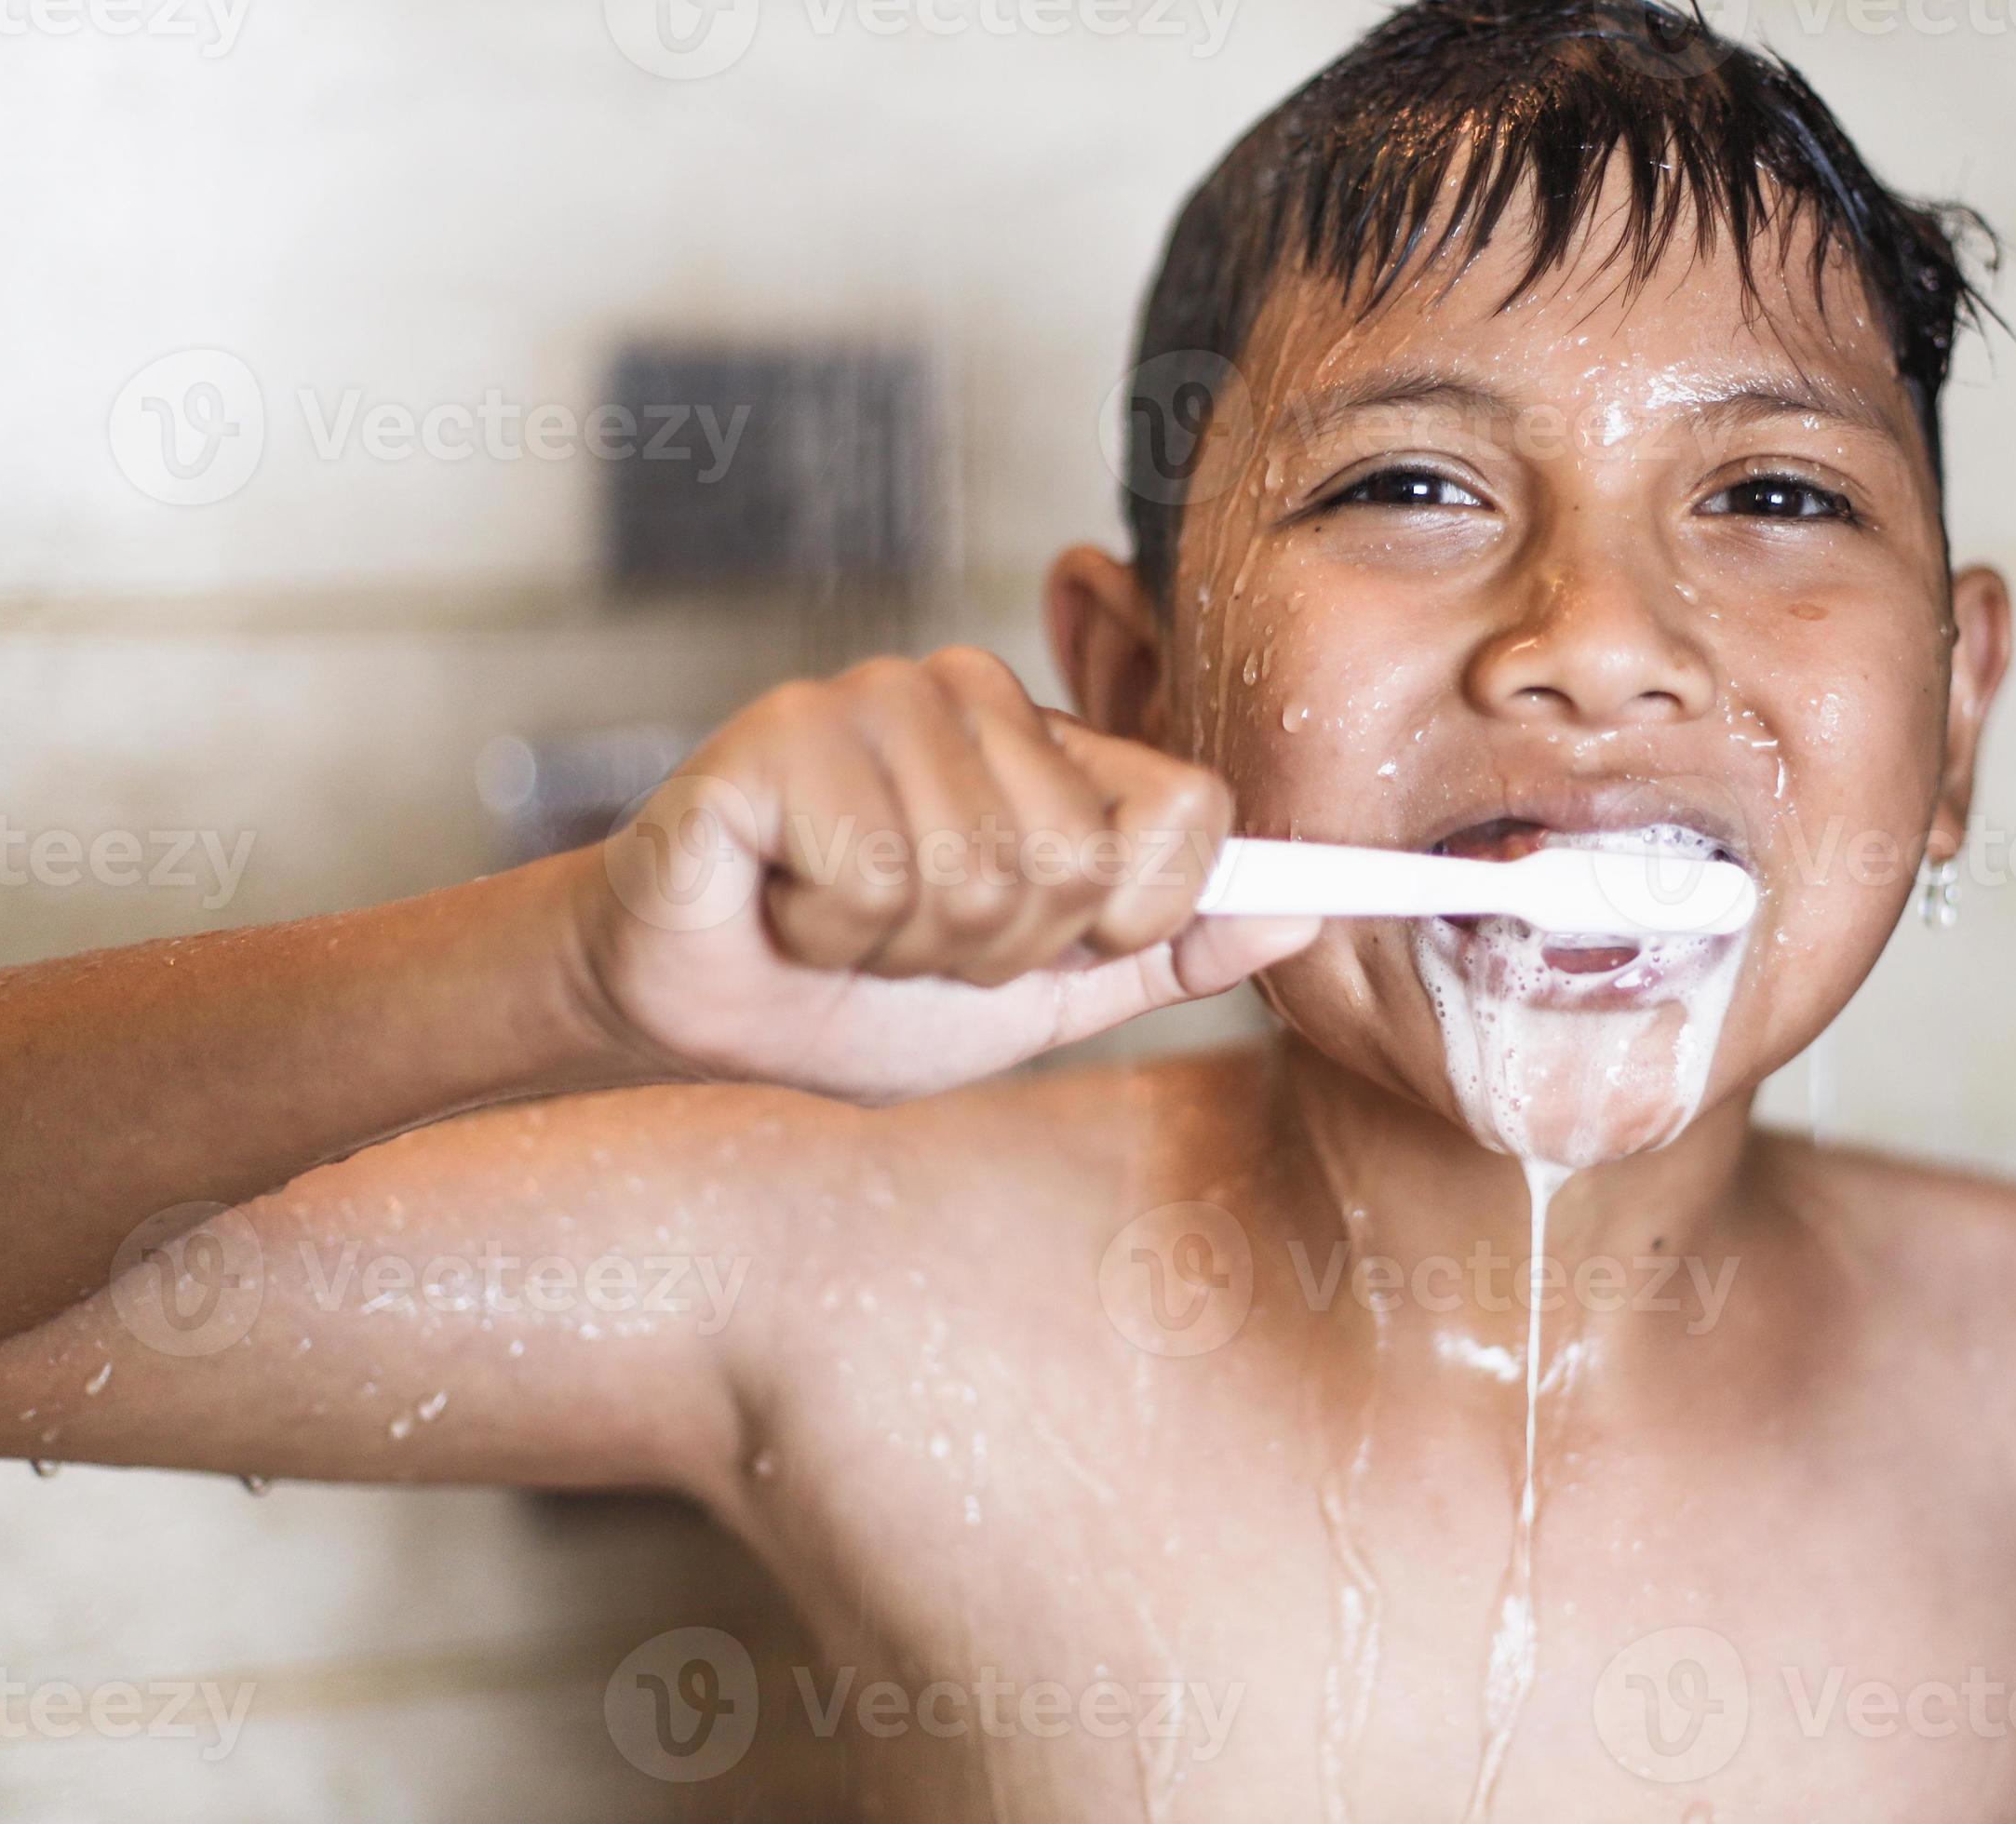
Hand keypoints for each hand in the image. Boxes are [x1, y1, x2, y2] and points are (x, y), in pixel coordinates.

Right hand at [569, 647, 1317, 1104]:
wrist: (702, 1006)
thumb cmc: (863, 993)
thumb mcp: (1048, 995)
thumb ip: (1173, 951)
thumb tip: (1313, 916)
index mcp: (1057, 751)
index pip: (1193, 813)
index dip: (1135, 916)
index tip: (1054, 945)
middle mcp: (978, 696)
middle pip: (1078, 863)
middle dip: (991, 954)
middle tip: (910, 942)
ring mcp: (882, 699)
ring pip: (975, 872)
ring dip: (901, 950)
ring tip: (840, 922)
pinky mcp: (787, 728)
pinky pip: (872, 871)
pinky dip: (827, 933)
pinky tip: (786, 904)